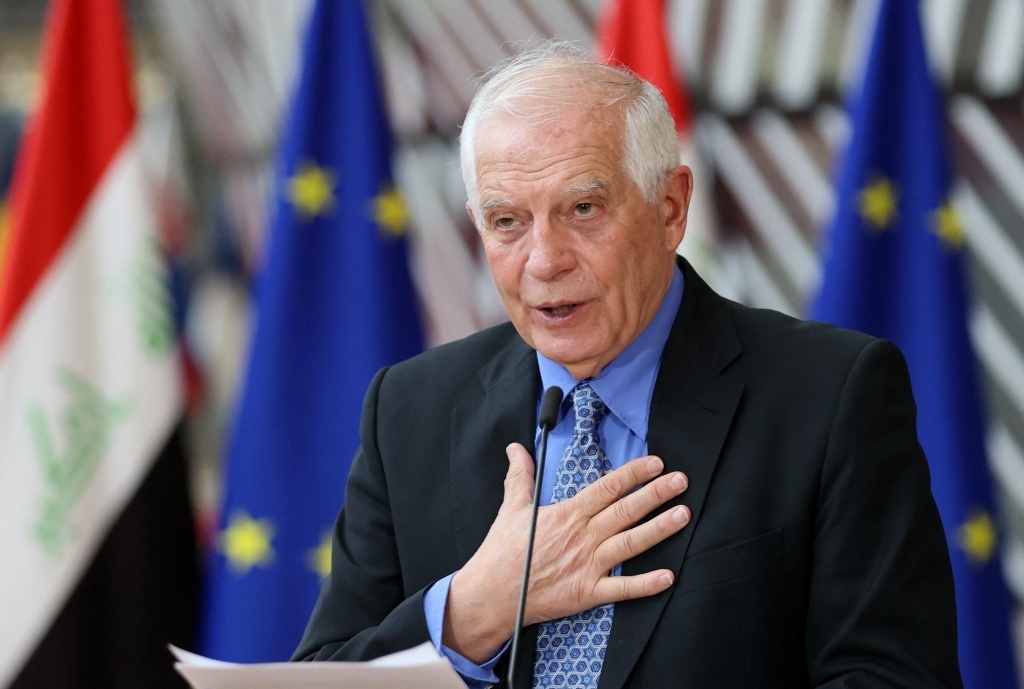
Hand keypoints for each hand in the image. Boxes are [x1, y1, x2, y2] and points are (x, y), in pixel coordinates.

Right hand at [443, 442, 689, 662]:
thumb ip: (520, 476)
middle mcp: (582, 537)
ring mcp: (587, 566)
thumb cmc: (502, 552)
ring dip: (659, 529)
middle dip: (656, 494)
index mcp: (567, 514)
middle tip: (680, 481)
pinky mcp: (587, 593)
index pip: (607, 488)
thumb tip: (516, 449)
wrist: (491, 594)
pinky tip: (668, 576)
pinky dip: (646, 584)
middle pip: (625, 511)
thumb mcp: (511, 508)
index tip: (656, 463)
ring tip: (683, 515)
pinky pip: (622, 589)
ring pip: (630, 544)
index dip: (633, 474)